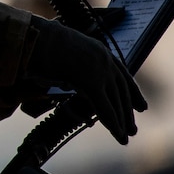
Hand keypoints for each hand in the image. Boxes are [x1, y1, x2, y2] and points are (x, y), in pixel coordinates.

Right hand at [24, 19, 146, 143]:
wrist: (33, 37)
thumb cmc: (39, 45)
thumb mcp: (61, 56)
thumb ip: (71, 69)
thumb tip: (65, 81)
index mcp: (98, 50)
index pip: (122, 73)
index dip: (133, 92)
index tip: (141, 106)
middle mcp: (103, 58)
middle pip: (121, 89)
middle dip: (128, 111)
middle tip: (133, 129)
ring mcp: (99, 69)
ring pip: (116, 100)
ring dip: (122, 121)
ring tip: (126, 136)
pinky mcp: (91, 82)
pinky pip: (105, 107)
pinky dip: (112, 123)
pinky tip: (118, 136)